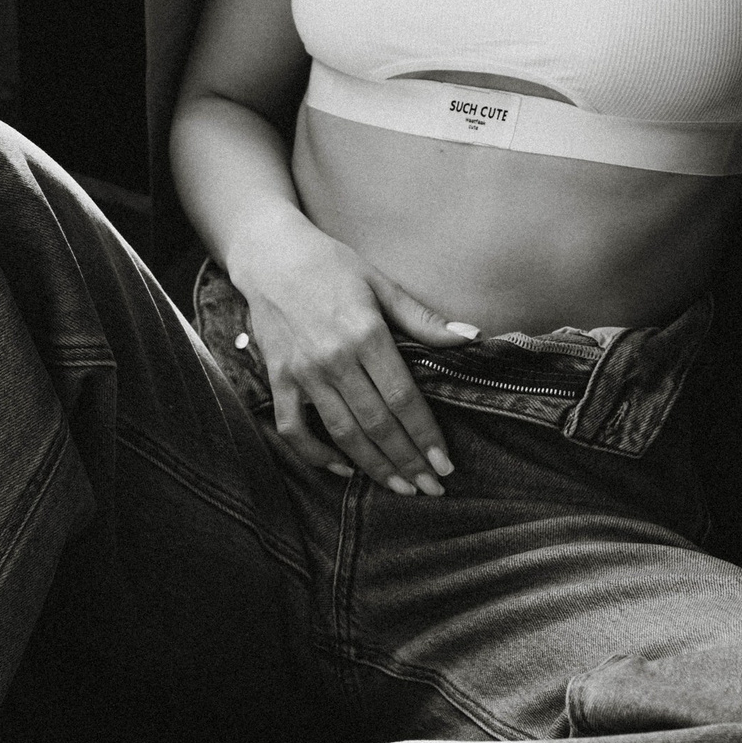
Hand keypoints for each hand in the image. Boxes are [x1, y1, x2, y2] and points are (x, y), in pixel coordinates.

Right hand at [229, 217, 475, 494]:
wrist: (269, 254)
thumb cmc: (331, 265)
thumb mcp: (382, 284)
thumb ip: (424, 319)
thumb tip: (472, 336)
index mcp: (365, 334)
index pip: (403, 398)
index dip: (425, 435)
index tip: (444, 464)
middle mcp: (334, 358)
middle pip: (377, 424)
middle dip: (408, 461)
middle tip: (432, 488)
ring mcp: (303, 372)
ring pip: (342, 433)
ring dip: (374, 466)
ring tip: (400, 487)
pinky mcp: (278, 379)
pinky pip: (293, 428)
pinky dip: (315, 454)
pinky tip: (342, 467)